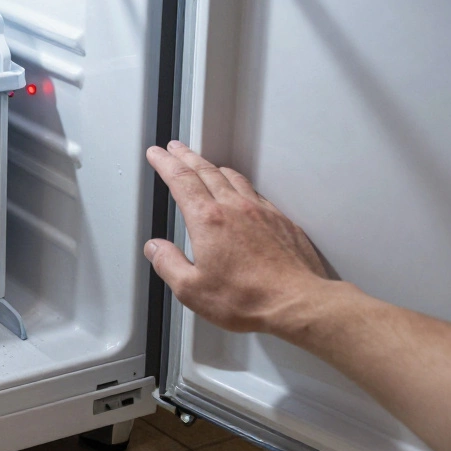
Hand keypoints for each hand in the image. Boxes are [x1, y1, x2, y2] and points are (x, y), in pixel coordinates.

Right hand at [145, 141, 330, 335]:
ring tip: (203, 163)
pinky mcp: (280, 220)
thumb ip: (168, 264)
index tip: (157, 154)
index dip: (165, 163)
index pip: (181, 180)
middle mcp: (235, 208)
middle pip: (205, 171)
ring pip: (232, 177)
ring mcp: (260, 211)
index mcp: (208, 220)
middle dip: (185, 157)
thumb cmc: (249, 298)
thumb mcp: (192, 290)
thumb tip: (155, 248)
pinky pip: (254, 191)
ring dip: (212, 166)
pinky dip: (238, 183)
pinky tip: (239, 190)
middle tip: (174, 149)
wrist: (296, 302)